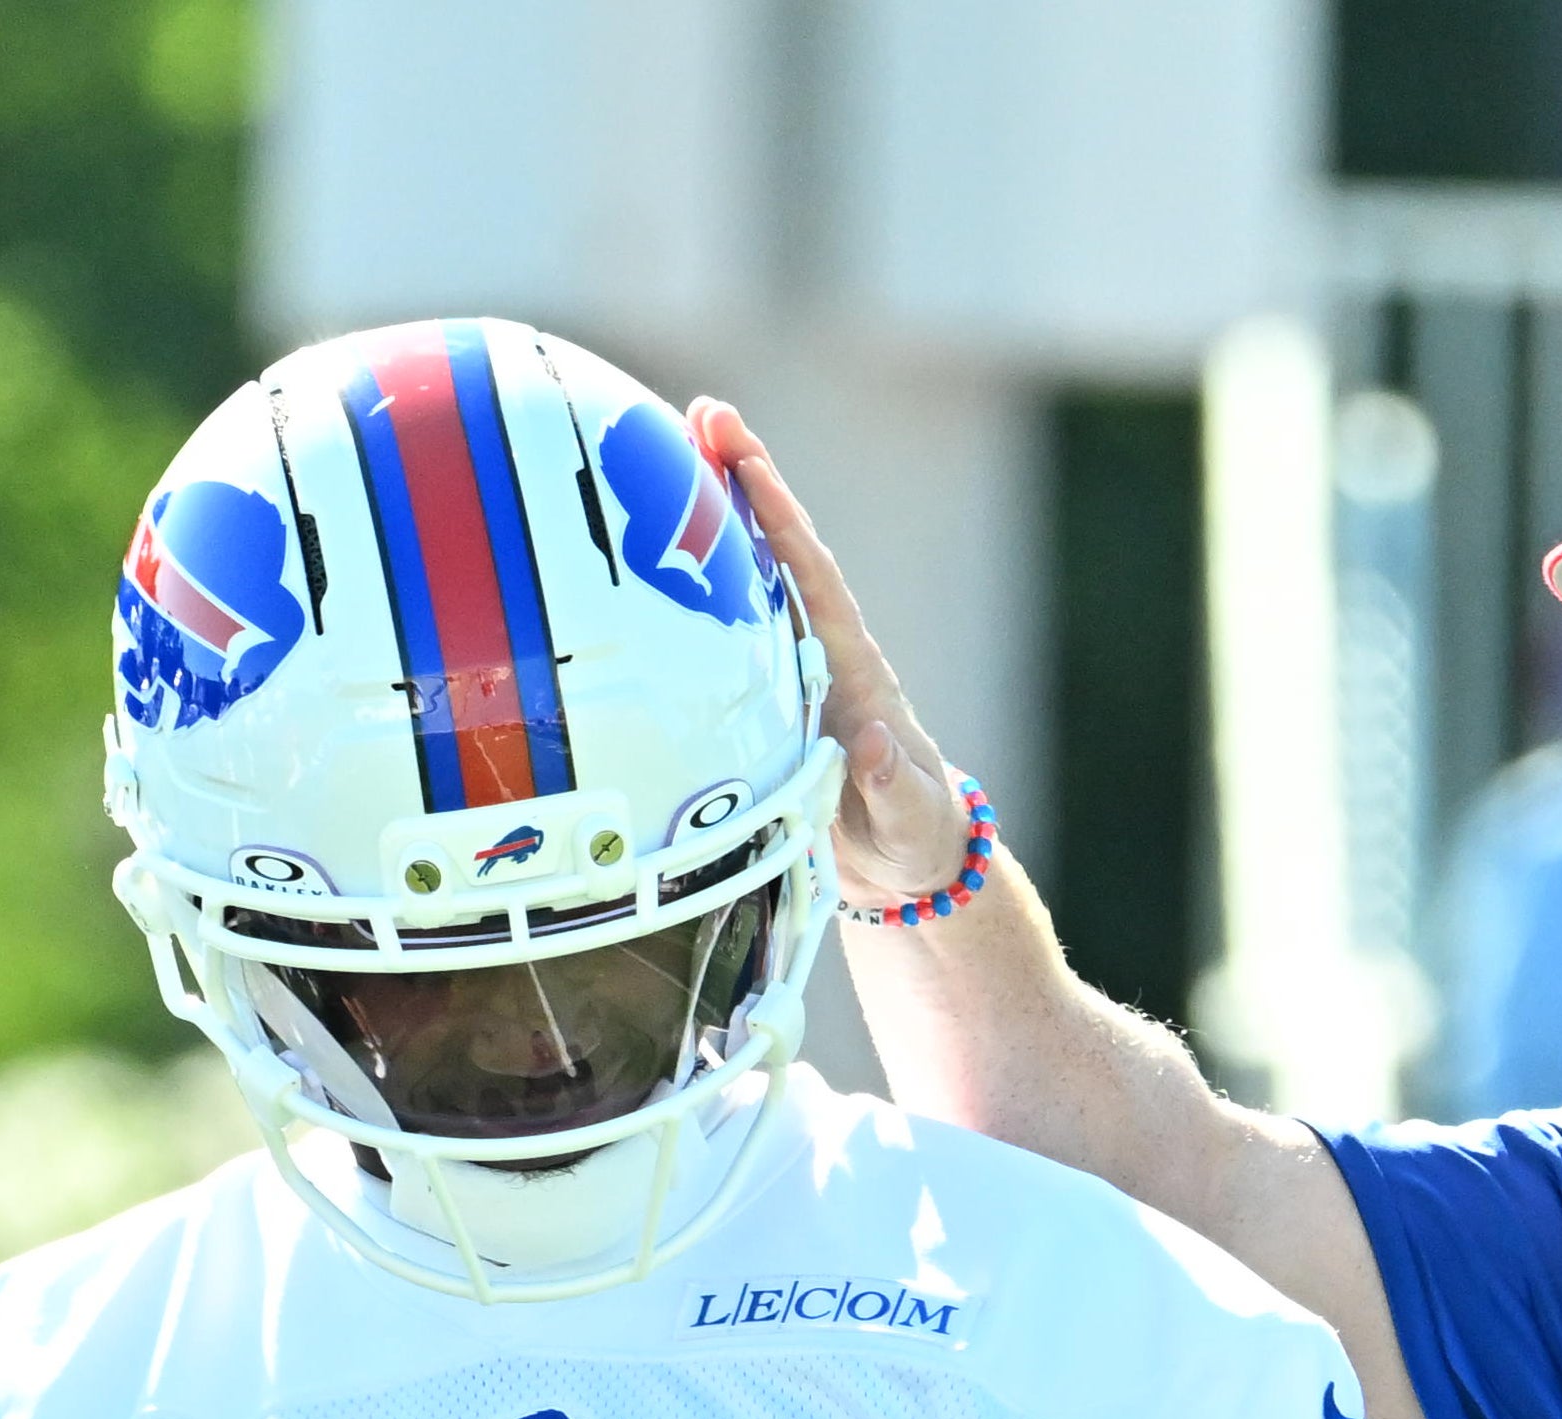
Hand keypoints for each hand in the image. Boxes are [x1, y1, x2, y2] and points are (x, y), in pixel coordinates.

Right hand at [686, 399, 974, 912]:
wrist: (906, 863)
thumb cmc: (913, 839)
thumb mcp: (908, 819)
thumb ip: (891, 785)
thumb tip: (872, 739)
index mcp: (854, 672)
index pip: (812, 580)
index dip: (778, 520)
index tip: (744, 458)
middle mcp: (821, 652)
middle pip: (779, 552)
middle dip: (745, 481)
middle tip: (700, 412)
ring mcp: (791, 666)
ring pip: (747, 578)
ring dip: (714, 514)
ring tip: (670, 443)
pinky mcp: (765, 692)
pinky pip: (723, 624)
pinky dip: (694, 578)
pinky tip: (648, 544)